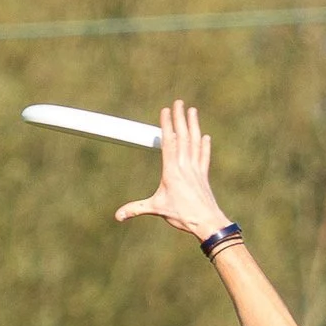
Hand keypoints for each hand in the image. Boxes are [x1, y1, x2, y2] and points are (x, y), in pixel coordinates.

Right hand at [115, 101, 230, 239]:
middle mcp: (185, 166)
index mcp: (172, 171)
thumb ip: (136, 209)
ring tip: (192, 110)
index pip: (168, 143)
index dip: (167, 125)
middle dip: (180, 118)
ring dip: (193, 125)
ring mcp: (196, 170)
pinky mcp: (204, 176)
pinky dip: (204, 146)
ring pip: (195, 142)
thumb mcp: (156, 209)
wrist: (207, 223)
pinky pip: (204, 157)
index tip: (165, 110)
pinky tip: (205, 137)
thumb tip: (118, 216)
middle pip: (182, 137)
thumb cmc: (182, 216)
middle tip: (179, 102)